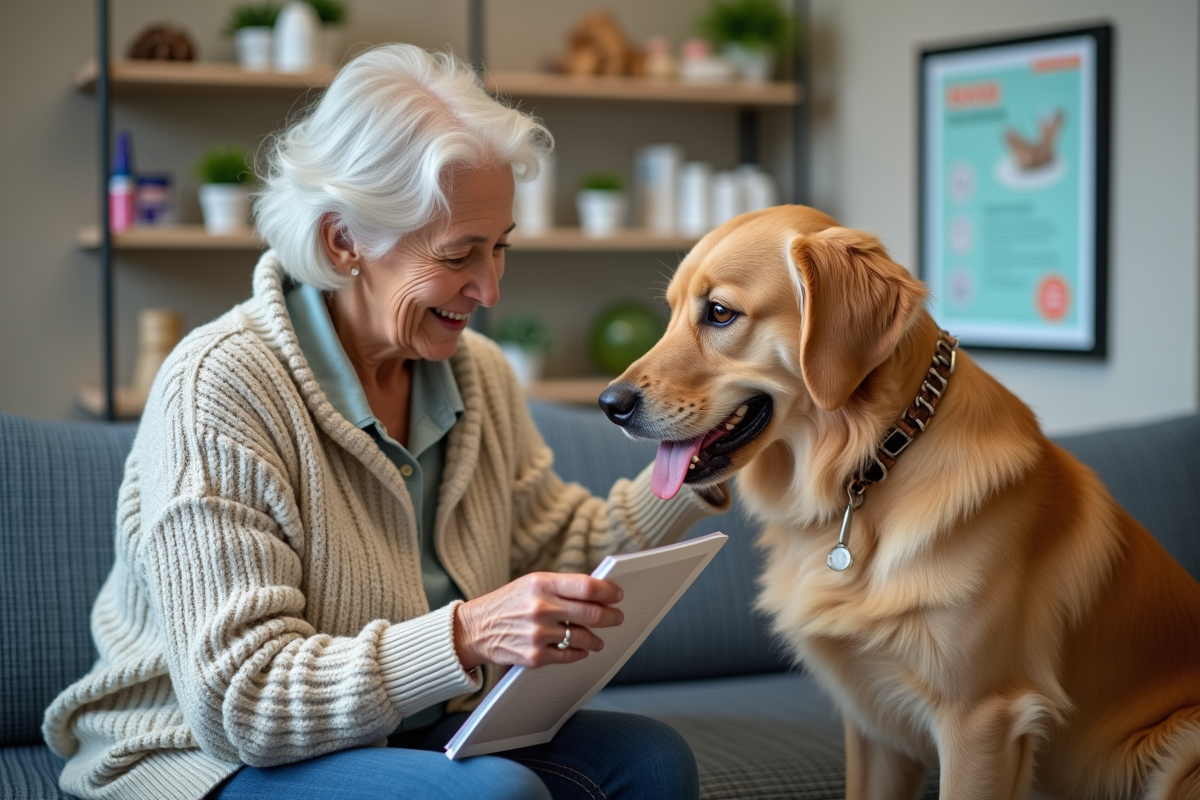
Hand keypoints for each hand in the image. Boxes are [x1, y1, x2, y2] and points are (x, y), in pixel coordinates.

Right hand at [453, 573, 623, 669]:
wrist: (475, 629)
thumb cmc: (508, 602)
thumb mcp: (531, 583)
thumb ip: (562, 586)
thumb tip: (598, 591)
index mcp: (541, 584)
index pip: (587, 586)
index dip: (609, 591)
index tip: (618, 595)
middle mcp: (541, 608)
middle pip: (592, 613)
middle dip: (612, 617)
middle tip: (617, 617)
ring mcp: (538, 634)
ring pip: (584, 637)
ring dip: (596, 639)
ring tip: (598, 639)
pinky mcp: (534, 656)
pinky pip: (569, 655)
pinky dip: (579, 653)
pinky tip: (581, 649)